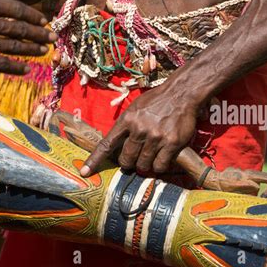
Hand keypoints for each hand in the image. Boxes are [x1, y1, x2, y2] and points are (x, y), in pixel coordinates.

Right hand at [0, 0, 55, 73]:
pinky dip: (14, 67)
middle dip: (38, 33)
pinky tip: (26, 69)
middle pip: (20, 28)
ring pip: (14, 46)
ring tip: (44, 51)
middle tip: (52, 38)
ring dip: (31, 49)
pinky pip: (0, 63)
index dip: (32, 15)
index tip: (43, 19)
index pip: (16, 8)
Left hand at [80, 79, 198, 176]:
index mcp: (127, 120)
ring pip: (143, 165)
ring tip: (150, 156)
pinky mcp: (171, 144)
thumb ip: (126, 125)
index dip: (94, 160)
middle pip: (126, 160)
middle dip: (128, 163)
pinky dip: (159, 166)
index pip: (106, 144)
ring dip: (144, 165)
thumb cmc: (156, 101)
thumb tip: (116, 144)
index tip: (85, 172)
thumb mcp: (135, 108)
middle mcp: (139, 130)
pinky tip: (162, 157)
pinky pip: (160, 166)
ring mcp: (155, 137)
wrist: (181, 93)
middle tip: (134, 159)